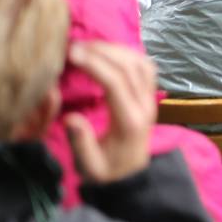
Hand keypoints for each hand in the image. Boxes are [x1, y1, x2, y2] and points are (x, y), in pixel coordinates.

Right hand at [64, 42, 156, 184]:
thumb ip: (81, 142)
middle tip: (75, 46)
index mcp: (130, 121)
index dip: (95, 65)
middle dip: (103, 51)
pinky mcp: (150, 95)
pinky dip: (128, 54)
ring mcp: (151, 98)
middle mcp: (145, 106)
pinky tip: (107, 52)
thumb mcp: (90, 166)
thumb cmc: (107, 171)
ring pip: (141, 63)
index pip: (117, 84)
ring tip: (88, 46)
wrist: (132, 175)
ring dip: (116, 49)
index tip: (72, 54)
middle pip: (130, 67)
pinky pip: (146, 66)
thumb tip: (70, 118)